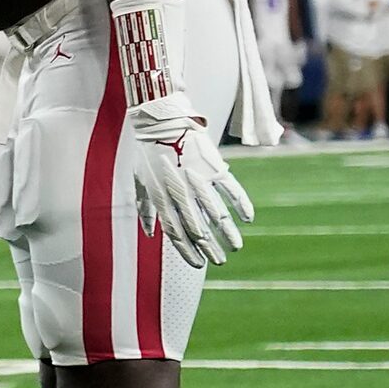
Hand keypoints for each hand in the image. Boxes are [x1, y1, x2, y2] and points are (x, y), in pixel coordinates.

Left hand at [127, 94, 252, 267]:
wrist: (162, 123)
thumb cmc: (148, 154)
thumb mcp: (141, 182)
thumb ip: (146, 209)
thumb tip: (151, 234)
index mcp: (162, 197)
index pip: (176, 233)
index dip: (187, 251)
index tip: (198, 265)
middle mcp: (181, 192)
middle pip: (197, 228)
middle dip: (209, 248)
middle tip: (220, 261)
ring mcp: (199, 180)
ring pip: (216, 214)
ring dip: (227, 232)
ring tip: (235, 247)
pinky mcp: (214, 167)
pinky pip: (231, 190)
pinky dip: (241, 204)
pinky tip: (247, 219)